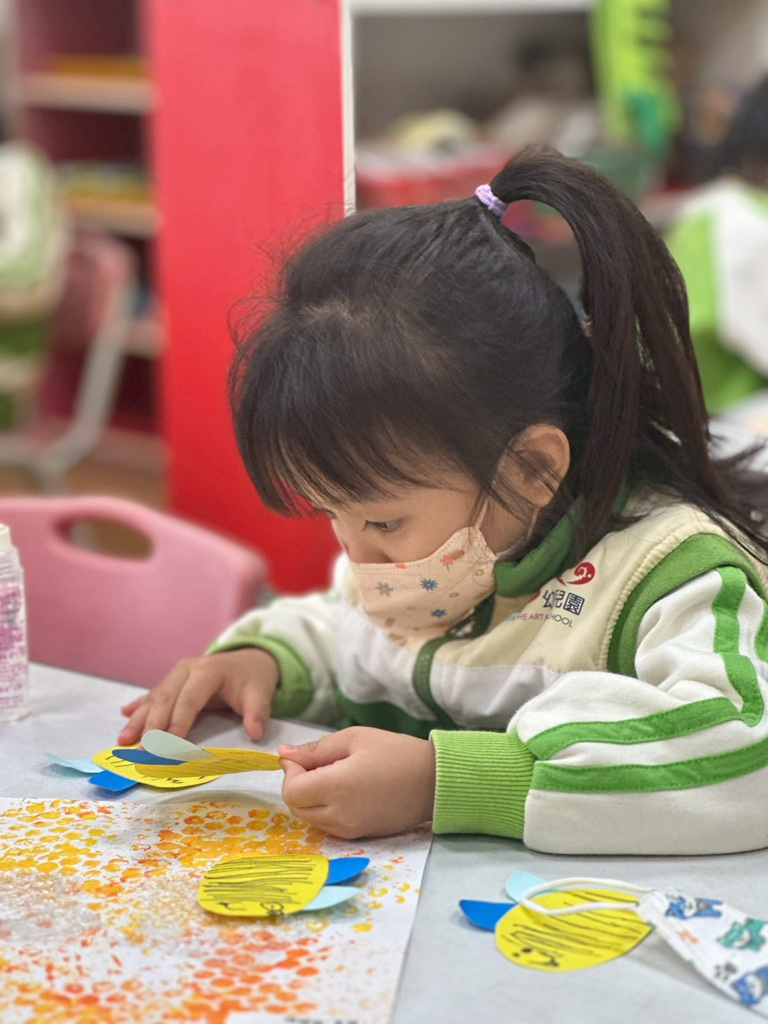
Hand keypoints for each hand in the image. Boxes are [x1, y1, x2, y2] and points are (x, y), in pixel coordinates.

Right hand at [118, 648, 279, 743]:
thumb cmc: (252, 679)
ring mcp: (177, 674)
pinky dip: (139, 706)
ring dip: (138, 719)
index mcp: (208, 671)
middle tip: (141, 751)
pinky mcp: (172, 681)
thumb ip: (258, 712)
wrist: (249, 660)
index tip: (167, 747)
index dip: (177, 724)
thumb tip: (255, 732)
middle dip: (152, 726)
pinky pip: (153, 695)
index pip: (189, 700)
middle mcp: (187, 669)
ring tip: (123, 739)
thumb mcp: (261, 693)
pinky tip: (124, 714)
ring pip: (154, 698)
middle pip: (166, 699)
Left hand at [279, 727, 435, 838]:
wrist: (433, 781)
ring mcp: (349, 830)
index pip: (291, 791)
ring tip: (333, 777)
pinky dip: (324, 810)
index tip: (302, 757)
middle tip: (316, 765)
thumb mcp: (355, 738)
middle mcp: (340, 814)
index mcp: (337, 787)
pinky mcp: (359, 836)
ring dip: (310, 799)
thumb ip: (316, 749)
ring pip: (310, 819)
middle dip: (297, 785)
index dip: (290, 772)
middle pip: (296, 808)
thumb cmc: (396, 752)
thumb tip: (283, 754)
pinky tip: (343, 792)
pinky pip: (328, 826)